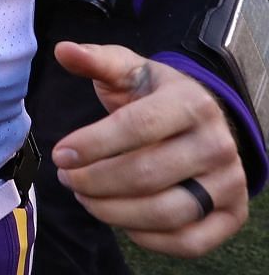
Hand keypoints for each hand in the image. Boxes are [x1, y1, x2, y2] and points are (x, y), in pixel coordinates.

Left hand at [53, 41, 248, 256]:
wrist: (202, 122)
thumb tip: (64, 50)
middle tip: (67, 179)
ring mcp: (230, 183)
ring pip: (166, 212)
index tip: (60, 154)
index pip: (137, 127)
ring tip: (85, 198)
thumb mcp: (129, 70)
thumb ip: (96, 61)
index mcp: (192, 103)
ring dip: (113, 212)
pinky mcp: (232, 215)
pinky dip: (148, 239)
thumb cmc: (154, 95)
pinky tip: (120, 220)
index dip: (93, 143)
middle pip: (147, 174)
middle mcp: (218, 144)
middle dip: (95, 181)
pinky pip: (189, 242)